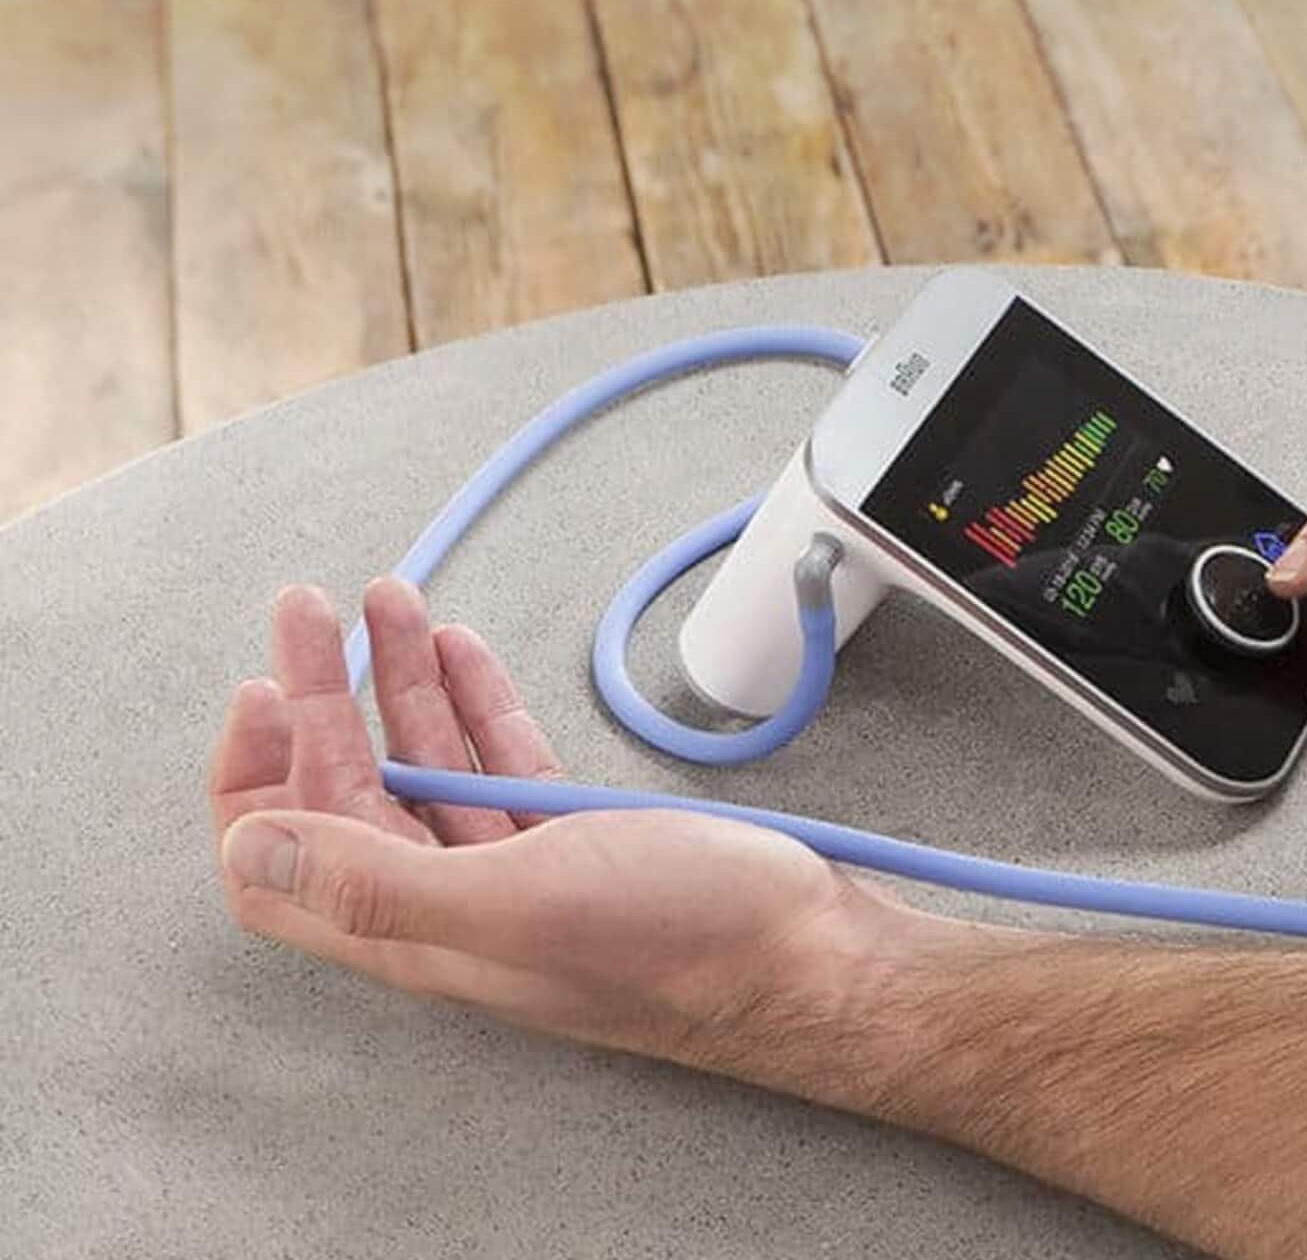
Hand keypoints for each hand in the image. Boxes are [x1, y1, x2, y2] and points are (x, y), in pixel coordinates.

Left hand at [206, 579, 884, 1078]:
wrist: (804, 957)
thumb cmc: (678, 944)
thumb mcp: (518, 904)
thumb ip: (378, 884)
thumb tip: (250, 853)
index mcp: (413, 933)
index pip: (278, 865)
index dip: (255, 778)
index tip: (270, 689)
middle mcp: (448, 905)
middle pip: (344, 793)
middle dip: (319, 695)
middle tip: (310, 607)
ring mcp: (512, 870)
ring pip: (421, 767)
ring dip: (395, 681)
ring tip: (389, 600)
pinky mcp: (574, 842)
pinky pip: (496, 763)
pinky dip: (472, 702)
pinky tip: (461, 653)